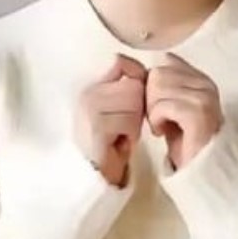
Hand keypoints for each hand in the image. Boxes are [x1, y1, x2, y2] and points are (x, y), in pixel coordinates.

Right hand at [75, 54, 146, 186]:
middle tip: (126, 126)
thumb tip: (149, 73)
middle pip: (134, 85)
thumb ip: (127, 89)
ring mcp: (90, 108)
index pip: (120, 62)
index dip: (137, 75)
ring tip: (122, 135)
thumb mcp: (118, 110)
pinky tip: (119, 144)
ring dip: (136, 122)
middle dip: (139, 107)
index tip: (141, 96)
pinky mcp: (96, 126)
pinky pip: (130, 121)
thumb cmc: (110, 142)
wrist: (92, 176)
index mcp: (92, 85)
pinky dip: (131, 134)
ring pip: (135, 102)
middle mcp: (88, 93)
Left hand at [146, 53, 222, 169]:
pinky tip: (162, 132)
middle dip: (150, 97)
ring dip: (152, 111)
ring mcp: (204, 98)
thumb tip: (158, 62)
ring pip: (157, 87)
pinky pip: (162, 106)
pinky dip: (155, 121)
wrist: (202, 172)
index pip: (166, 62)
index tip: (160, 106)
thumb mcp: (175, 106)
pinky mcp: (198, 114)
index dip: (154, 84)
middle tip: (160, 119)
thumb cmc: (185, 141)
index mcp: (202, 79)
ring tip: (162, 126)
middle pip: (158, 73)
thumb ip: (169, 84)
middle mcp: (206, 85)